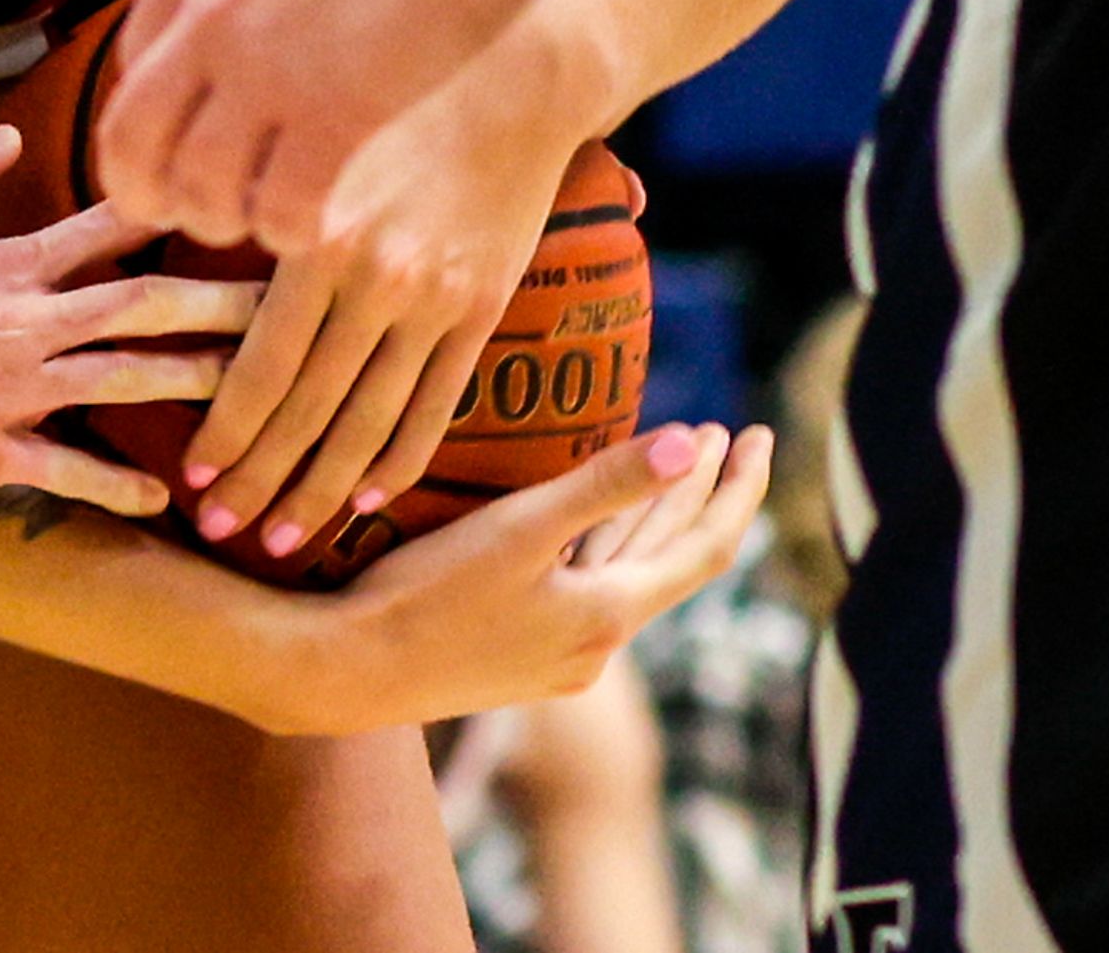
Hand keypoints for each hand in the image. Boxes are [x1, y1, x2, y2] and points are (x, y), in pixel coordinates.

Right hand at [0, 127, 262, 514]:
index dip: (175, 212)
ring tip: (263, 393)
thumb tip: (14, 136)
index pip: (106, 227)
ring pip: (122, 385)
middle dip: (224, 302)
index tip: (237, 202)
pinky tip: (163, 497)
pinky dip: (116, 485)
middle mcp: (19, 324)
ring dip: (196, 387)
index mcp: (1, 262)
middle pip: (143, 307)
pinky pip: (63, 470)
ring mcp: (4, 391)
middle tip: (294, 301)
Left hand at [97, 0, 558, 249]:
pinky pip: (282, 206)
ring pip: (200, 189)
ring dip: (222, 218)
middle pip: (133, 143)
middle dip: (151, 192)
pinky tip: (311, 226)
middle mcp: (209, 24)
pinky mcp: (338, 115)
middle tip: (191, 213)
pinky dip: (287, 229)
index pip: (128, 67)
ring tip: (257, 222)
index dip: (150, 120)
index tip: (182, 141)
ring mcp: (267, 72)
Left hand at [177, 18, 604, 557]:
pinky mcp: (485, 303)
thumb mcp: (290, 114)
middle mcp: (379, 279)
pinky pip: (438, 402)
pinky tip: (369, 500)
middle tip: (221, 535)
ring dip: (324, 491)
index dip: (225, 433)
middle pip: (309, 410)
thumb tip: (146, 215)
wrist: (518, 59)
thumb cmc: (380, 68)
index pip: (260, 366)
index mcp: (318, 237)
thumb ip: (231, 180)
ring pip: (371, 422)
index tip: (191, 482)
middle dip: (261, 482)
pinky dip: (402, 458)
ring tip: (284, 540)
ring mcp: (439, 298)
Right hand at [299, 423, 769, 732]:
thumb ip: (604, 485)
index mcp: (608, 615)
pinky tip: (585, 528)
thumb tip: (693, 443)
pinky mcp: (519, 660)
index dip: (741, 489)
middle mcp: (596, 646)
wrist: (346, 673)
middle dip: (700, 495)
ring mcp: (558, 658)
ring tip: (673, 467)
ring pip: (624, 577)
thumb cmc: (425, 597)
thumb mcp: (517, 530)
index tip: (762, 435)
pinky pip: (584, 592)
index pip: (707, 548)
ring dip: (651, 520)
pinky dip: (603, 549)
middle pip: (670, 561)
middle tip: (725, 437)